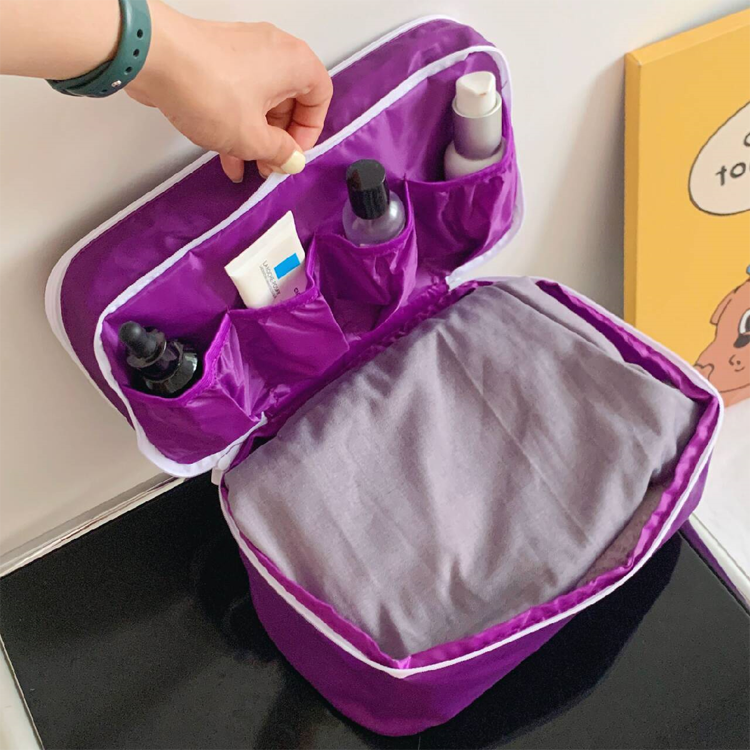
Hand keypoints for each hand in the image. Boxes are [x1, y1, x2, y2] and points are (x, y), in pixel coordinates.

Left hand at [127, 2, 332, 181]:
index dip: (309, 132)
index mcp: (295, 63)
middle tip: (267, 165)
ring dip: (256, 135)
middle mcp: (274, 50)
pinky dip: (237, 120)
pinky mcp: (218, 55)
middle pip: (291, 100)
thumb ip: (279, 152)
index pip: (321, 98)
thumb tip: (292, 159)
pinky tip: (224, 151)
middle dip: (279, 139)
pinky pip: (239, 92)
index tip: (292, 154)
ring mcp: (245, 49)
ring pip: (262, 100)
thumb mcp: (252, 138)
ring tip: (243, 165)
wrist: (154, 57)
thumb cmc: (209, 90)